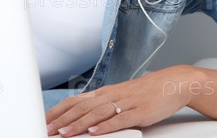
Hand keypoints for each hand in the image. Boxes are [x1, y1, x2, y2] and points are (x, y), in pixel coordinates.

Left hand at [45, 65, 196, 135]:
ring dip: (78, 124)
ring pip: (97, 113)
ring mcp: (126, 103)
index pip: (76, 100)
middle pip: (82, 107)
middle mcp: (112, 95)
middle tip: (46, 130)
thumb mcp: (120, 96)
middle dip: (62, 120)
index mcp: (106, 92)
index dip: (58, 110)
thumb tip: (81, 116)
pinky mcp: (140, 111)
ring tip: (64, 133)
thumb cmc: (146, 92)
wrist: (173, 83)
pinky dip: (106, 126)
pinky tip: (95, 132)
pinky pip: (121, 119)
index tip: (43, 120)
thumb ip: (102, 105)